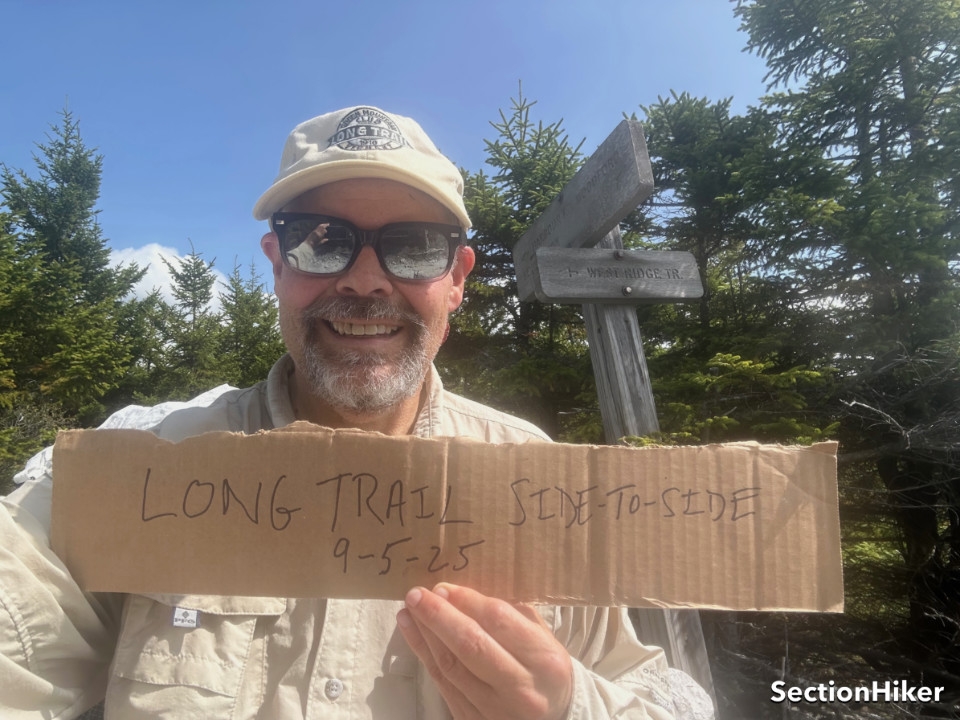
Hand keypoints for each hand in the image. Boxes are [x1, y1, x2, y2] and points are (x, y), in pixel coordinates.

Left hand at [396, 583, 572, 719]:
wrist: (555, 718)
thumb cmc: (545, 668)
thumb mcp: (542, 637)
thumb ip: (511, 614)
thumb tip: (461, 593)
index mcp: (544, 659)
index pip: (499, 622)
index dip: (467, 601)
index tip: (443, 587)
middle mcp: (522, 687)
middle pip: (471, 646)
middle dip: (439, 617)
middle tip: (416, 595)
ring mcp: (497, 710)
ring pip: (452, 668)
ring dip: (426, 636)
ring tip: (409, 611)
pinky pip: (444, 686)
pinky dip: (426, 657)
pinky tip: (415, 635)